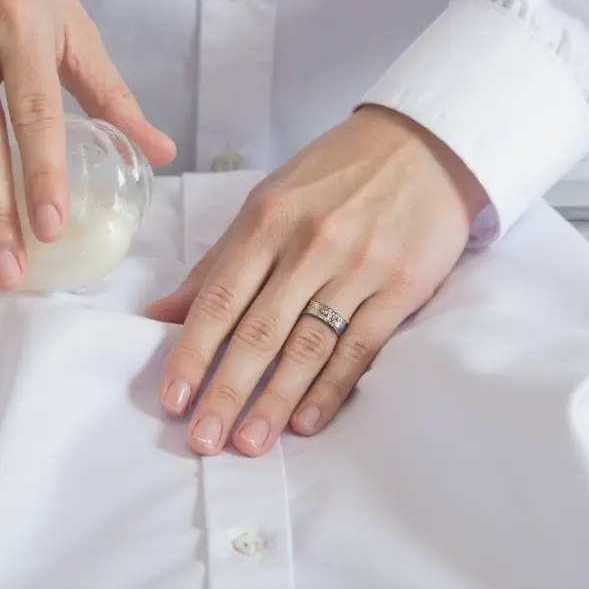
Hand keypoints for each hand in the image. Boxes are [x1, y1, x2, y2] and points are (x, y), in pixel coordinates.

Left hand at [147, 105, 489, 455]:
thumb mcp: (270, 200)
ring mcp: (360, 266)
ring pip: (308, 345)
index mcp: (268, 219)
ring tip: (249, 443)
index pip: (220, 298)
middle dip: (226, 390)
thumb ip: (219, 261)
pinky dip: (330, 388)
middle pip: (259, 330)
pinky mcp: (402, 286)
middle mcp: (311, 243)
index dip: (192, 352)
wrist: (426, 145)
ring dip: (274, 401)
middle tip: (202, 440)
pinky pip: (359, 347)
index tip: (172, 399)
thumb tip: (162, 312)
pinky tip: (306, 421)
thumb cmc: (337, 174)